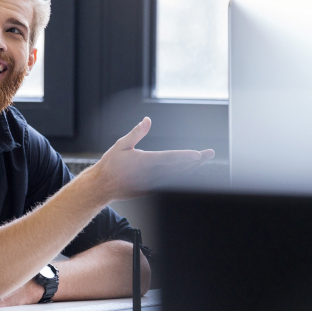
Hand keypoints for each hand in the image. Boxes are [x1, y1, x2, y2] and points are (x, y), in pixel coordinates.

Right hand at [92, 117, 214, 200]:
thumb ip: (136, 133)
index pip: (169, 158)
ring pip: (177, 177)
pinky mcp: (152, 190)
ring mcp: (152, 184)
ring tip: (202, 160)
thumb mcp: (121, 145)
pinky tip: (189, 171)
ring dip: (192, 169)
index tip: (198, 154)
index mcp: (143, 161)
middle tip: (209, 153)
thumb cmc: (111, 164)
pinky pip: (171, 183)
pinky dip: (182, 177)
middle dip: (196, 161)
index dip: (185, 156)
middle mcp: (150, 174)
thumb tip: (147, 120)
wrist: (102, 185)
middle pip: (178, 168)